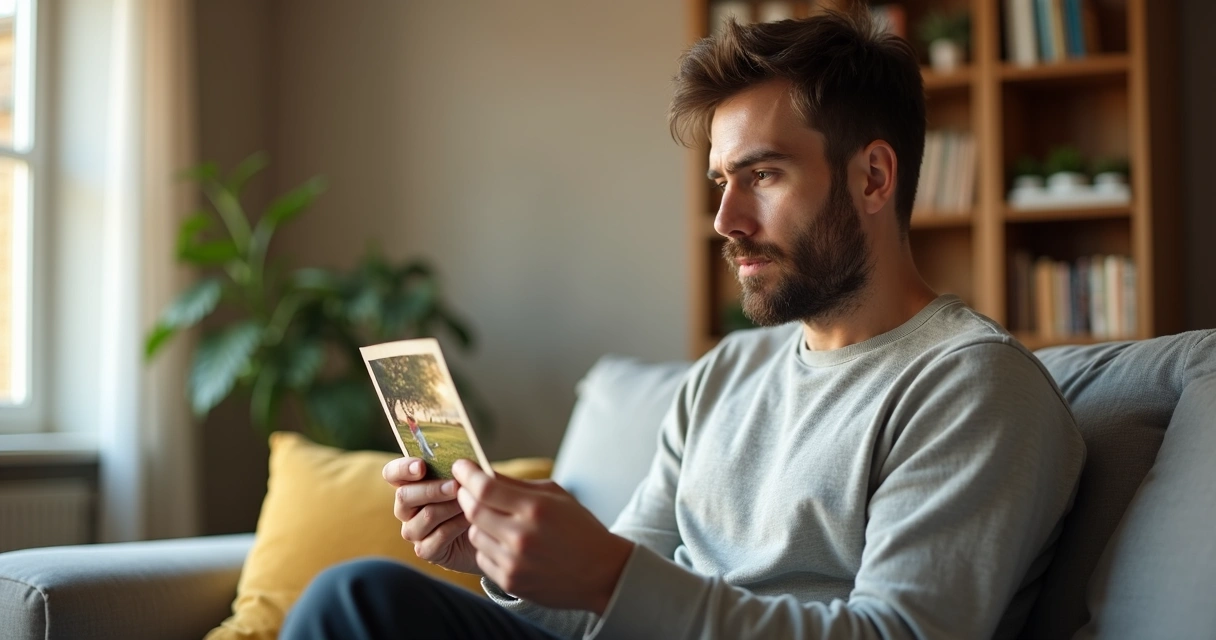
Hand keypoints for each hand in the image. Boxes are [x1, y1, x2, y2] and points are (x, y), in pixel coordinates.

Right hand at [383, 457, 480, 575]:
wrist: (486, 533)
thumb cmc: (474, 500)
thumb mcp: (469, 480)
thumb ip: (462, 469)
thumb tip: (463, 461)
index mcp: (411, 484)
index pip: (392, 473)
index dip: (402, 468)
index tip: (421, 466)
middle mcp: (406, 508)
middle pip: (404, 496)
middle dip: (432, 489)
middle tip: (455, 486)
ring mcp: (413, 531)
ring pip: (424, 516)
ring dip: (449, 507)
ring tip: (469, 502)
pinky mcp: (426, 550)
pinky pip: (438, 536)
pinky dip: (457, 525)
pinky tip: (470, 520)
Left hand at [452, 459, 634, 614]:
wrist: (602, 573)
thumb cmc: (580, 528)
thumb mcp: (555, 496)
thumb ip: (516, 485)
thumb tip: (481, 472)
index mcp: (536, 508)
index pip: (485, 487)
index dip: (467, 474)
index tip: (460, 466)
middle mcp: (522, 536)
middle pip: (473, 510)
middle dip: (465, 495)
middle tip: (466, 489)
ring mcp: (514, 562)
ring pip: (474, 534)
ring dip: (478, 523)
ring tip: (496, 520)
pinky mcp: (510, 582)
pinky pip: (482, 557)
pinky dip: (488, 547)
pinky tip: (506, 544)